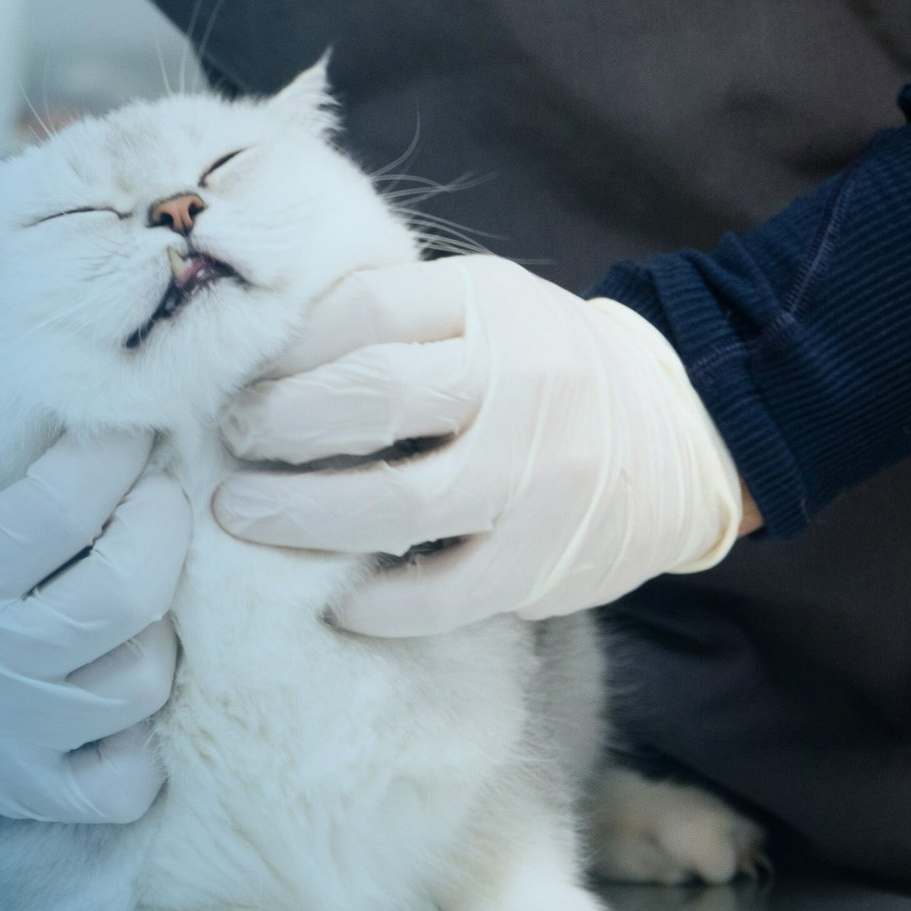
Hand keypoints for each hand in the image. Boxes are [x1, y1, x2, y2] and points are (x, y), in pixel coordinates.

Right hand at [0, 402, 189, 821]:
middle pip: (125, 596)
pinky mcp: (13, 788)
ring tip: (136, 581)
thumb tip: (51, 358)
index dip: (113, 450)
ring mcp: (1, 740)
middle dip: (162, 526)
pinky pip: (118, 788)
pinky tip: (123, 685)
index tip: (129, 423)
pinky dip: (143, 744)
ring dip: (158, 625)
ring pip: (139, 685)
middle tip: (158, 492)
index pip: (64, 506)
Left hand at [212, 256, 741, 632]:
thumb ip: (400, 318)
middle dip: (279, 424)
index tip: (239, 376)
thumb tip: (266, 353)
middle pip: (372, 396)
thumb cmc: (545, 369)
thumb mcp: (486, 308)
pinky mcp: (544, 560)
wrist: (680, 439)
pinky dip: (380, 604)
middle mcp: (518, 382)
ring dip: (302, 515)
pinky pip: (444, 593)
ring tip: (241, 516)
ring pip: (398, 501)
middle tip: (229, 443)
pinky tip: (335, 601)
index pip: (369, 310)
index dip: (289, 347)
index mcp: (492, 307)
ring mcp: (536, 476)